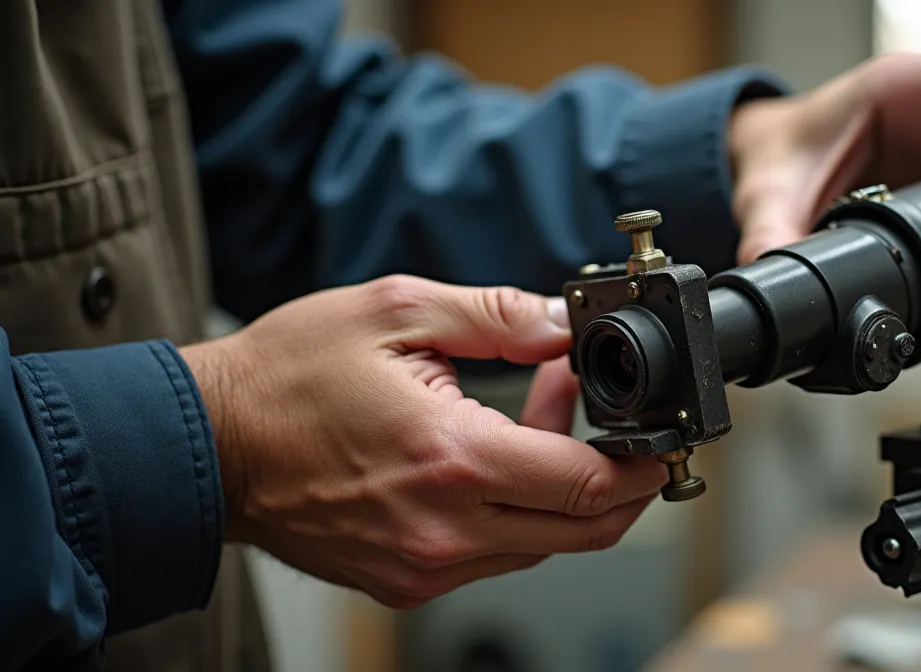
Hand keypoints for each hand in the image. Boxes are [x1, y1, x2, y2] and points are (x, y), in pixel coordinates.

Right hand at [180, 276, 666, 608]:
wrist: (207, 445)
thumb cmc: (286, 378)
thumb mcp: (394, 311)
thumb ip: (495, 315)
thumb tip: (563, 321)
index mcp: (451, 459)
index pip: (587, 484)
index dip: (641, 461)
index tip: (658, 436)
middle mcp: (445, 528)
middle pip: (584, 531)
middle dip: (622, 482)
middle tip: (619, 427)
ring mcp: (424, 564)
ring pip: (541, 544)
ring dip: (563, 488)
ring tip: (540, 412)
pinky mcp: (406, 579)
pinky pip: (493, 554)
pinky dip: (516, 509)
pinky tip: (497, 454)